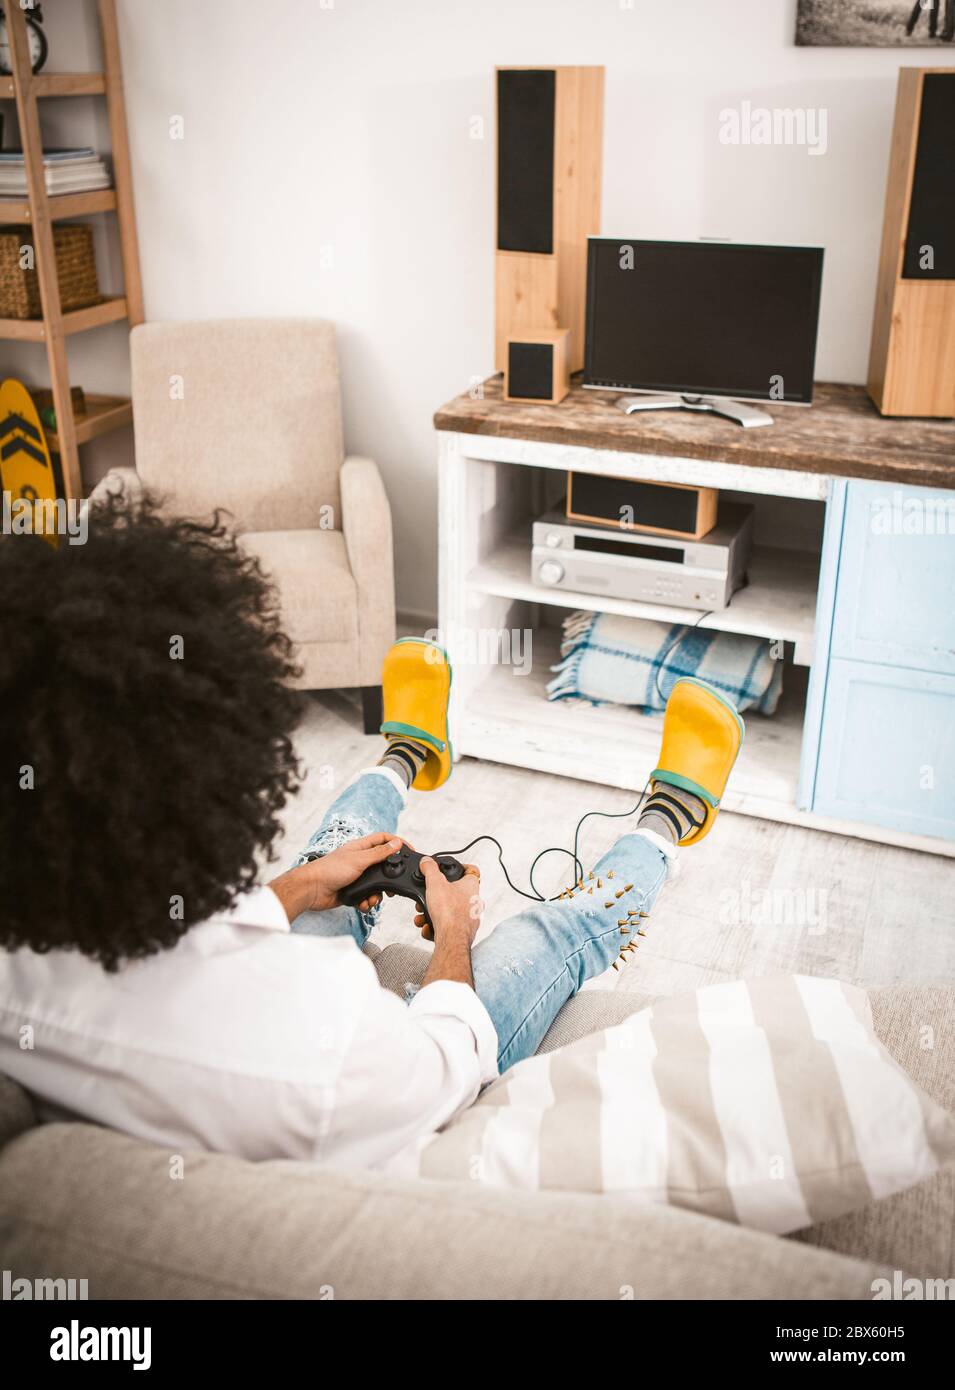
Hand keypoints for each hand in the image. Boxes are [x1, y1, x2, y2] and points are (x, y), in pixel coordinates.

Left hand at [269, 833, 408, 919]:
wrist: (312, 890)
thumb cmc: (329, 870)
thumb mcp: (359, 860)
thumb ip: (379, 853)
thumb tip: (397, 843)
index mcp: (361, 848)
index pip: (384, 839)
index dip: (397, 843)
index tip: (410, 850)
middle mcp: (360, 860)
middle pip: (383, 865)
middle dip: (388, 877)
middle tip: (392, 887)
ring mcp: (357, 876)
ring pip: (376, 884)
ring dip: (377, 894)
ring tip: (371, 898)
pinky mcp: (353, 890)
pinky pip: (367, 896)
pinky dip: (367, 901)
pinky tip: (362, 904)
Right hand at [414, 859, 481, 943]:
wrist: (451, 941)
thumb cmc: (449, 912)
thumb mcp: (435, 883)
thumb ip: (430, 869)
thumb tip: (427, 861)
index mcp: (471, 886)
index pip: (471, 870)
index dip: (461, 867)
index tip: (450, 869)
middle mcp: (474, 902)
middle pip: (454, 893)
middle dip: (437, 896)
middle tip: (428, 897)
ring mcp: (470, 918)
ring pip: (449, 911)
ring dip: (433, 913)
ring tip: (423, 916)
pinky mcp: (463, 932)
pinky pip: (448, 926)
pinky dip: (436, 926)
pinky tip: (429, 927)